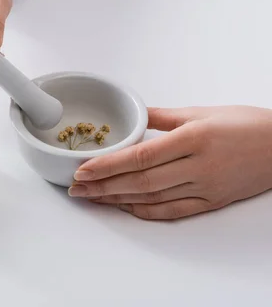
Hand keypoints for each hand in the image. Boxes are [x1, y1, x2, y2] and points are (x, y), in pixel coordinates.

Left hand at [68, 106, 271, 219]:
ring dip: (117, 199)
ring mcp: (205, 188)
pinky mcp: (211, 202)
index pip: (141, 156)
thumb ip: (163, 117)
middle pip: (141, 181)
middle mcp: (198, 166)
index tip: (83, 170)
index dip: (108, 165)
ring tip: (92, 198)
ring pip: (152, 199)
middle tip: (76, 188)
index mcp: (193, 138)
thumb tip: (135, 115)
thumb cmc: (246, 124)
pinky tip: (124, 207)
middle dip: (103, 186)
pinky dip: (145, 211)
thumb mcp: (202, 111)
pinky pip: (172, 212)